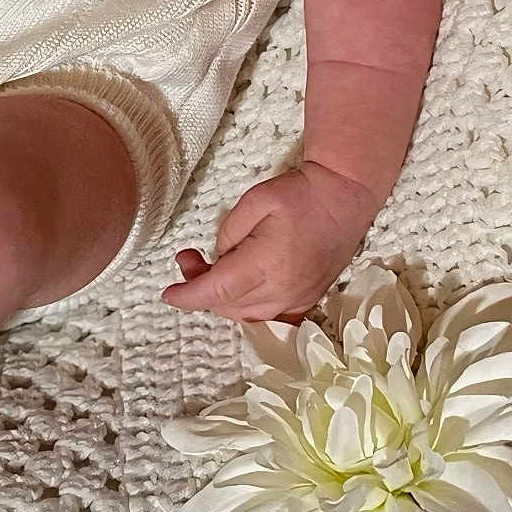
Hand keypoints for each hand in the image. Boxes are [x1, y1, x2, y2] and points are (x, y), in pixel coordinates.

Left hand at [160, 163, 382, 323]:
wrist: (343, 198)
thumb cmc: (298, 195)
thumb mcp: (255, 201)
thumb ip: (229, 233)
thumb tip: (219, 260)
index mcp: (267, 265)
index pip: (218, 292)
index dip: (189, 296)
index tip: (167, 295)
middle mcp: (283, 291)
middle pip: (228, 306)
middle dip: (200, 288)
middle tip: (188, 258)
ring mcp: (297, 300)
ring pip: (246, 315)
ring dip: (221, 299)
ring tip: (209, 268)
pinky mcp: (306, 300)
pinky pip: (268, 316)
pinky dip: (245, 308)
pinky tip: (237, 289)